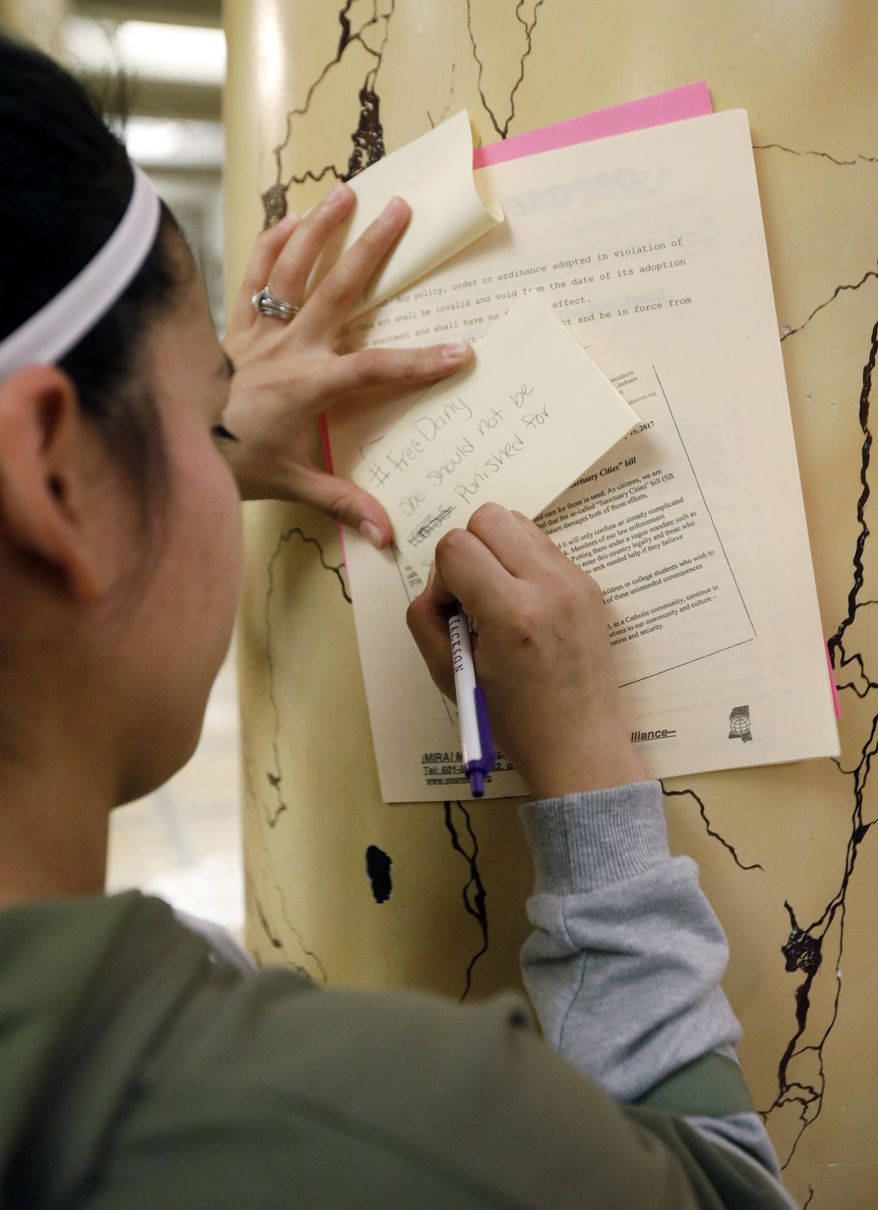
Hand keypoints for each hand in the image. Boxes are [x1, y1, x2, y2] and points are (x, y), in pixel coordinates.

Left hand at [221, 184, 472, 545]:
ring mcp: (260, 331)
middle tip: (401, 210)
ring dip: (321, 228)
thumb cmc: (233, 463)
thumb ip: (341, 503)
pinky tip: (291, 219)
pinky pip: (253, 275)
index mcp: (310, 387)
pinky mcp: (235, 324)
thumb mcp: (291, 484)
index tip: (460, 352)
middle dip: (372, 250)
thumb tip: (387, 534)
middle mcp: (289, 348)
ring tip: (348, 193)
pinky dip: (271, 245)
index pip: (375, 371)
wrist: (172, 442)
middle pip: (338, 291)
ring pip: (293, 268)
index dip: (418, 363)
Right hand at [406, 503, 646, 797]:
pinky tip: (524, 606)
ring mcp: (575, 582)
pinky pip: (543, 547)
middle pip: (488, 517)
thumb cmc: (512, 720)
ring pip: (517, 523)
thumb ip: (427, 619)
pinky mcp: (590, 585)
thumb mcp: (448, 676)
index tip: (453, 612)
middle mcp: (548, 587)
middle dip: (468, 551)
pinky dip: (522, 564)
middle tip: (473, 596)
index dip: (442, 576)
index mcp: (511, 613)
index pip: (455, 546)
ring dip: (496, 551)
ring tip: (498, 597)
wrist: (579, 745)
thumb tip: (436, 587)